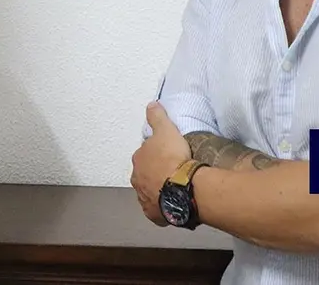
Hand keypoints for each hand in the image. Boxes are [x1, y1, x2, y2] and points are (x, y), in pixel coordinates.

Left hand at [130, 102, 190, 226]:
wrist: (181, 187)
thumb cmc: (172, 158)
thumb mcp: (166, 130)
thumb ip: (157, 117)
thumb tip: (151, 104)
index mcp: (138, 159)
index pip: (145, 154)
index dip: (157, 154)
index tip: (168, 155)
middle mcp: (137, 179)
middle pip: (145, 174)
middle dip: (155, 173)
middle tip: (172, 172)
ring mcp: (144, 197)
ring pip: (150, 191)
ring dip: (158, 190)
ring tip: (174, 189)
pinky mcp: (153, 213)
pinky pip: (157, 209)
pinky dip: (163, 207)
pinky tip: (172, 205)